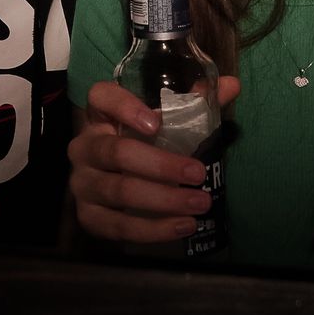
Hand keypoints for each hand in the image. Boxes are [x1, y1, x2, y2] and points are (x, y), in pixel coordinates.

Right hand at [68, 77, 239, 243]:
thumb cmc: (144, 145)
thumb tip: (232, 85)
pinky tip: (182, 226)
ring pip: (119, 191)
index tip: (157, 123)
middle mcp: (84, 146)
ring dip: (163, 200)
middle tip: (198, 174)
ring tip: (200, 203)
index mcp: (101, 115)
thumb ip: (196, 103)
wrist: (115, 187)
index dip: (125, 107)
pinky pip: (117, 225)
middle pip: (116, 152)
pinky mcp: (88, 216)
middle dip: (161, 165)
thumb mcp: (166, 123)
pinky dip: (153, 229)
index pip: (101, 97)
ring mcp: (82, 182)